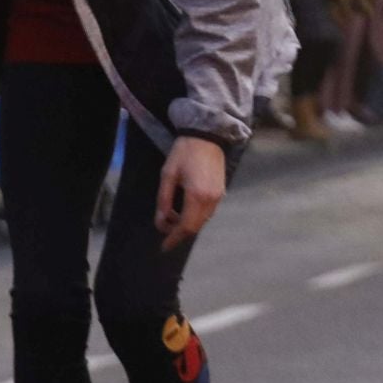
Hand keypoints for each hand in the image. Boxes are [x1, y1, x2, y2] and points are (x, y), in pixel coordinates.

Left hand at [155, 135, 226, 251]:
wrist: (207, 136)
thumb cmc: (184, 153)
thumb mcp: (168, 175)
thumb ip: (164, 200)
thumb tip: (161, 221)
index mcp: (196, 196)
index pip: (186, 226)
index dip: (174, 238)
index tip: (164, 246)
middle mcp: (211, 200)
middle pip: (195, 227)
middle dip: (180, 233)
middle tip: (165, 231)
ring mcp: (219, 197)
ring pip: (202, 220)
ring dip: (188, 224)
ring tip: (172, 217)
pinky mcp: (221, 192)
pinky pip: (208, 212)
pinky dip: (195, 216)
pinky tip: (184, 209)